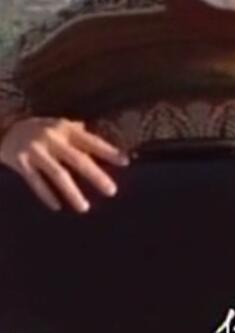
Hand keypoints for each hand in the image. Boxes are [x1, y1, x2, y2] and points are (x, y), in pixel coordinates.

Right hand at [0, 117, 128, 212]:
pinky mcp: (19, 162)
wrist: (2, 129)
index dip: (108, 151)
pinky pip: (35, 182)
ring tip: (84, 208)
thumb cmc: (37, 129)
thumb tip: (102, 143)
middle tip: (111, 191)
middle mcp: (52, 138)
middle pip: (78, 160)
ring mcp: (35, 151)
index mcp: (65, 128)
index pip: (91, 141)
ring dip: (72, 192)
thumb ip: (77, 132)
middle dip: (96, 176)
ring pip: (57, 174)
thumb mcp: (58, 125)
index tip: (125, 162)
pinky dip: (46, 195)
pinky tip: (57, 206)